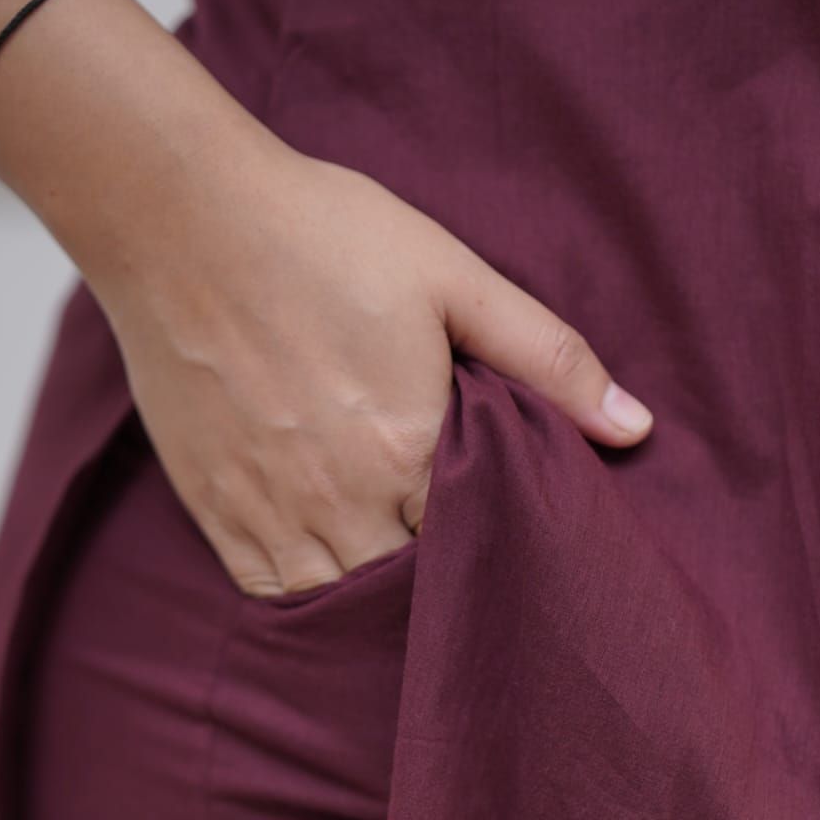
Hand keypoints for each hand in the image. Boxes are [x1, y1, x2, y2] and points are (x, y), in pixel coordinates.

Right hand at [90, 128, 654, 598]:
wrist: (183, 216)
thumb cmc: (325, 236)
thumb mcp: (454, 279)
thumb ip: (548, 360)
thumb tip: (635, 429)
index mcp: (410, 451)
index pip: (480, 545)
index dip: (502, 544)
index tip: (514, 533)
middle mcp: (341, 500)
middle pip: (413, 589)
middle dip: (444, 583)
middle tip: (467, 567)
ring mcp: (271, 511)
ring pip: (342, 602)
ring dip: (378, 598)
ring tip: (405, 577)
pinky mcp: (216, 508)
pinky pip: (271, 591)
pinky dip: (307, 595)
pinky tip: (334, 571)